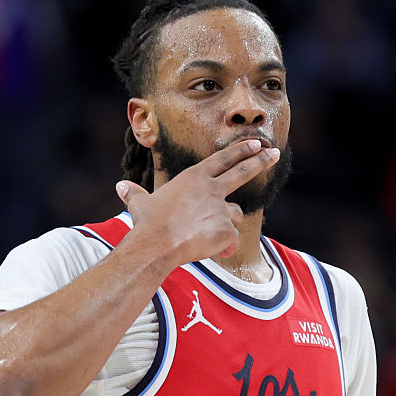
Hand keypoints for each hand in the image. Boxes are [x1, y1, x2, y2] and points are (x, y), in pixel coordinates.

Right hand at [115, 139, 280, 264]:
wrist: (157, 244)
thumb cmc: (148, 224)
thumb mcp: (140, 205)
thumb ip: (135, 194)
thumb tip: (120, 187)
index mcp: (194, 178)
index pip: (222, 159)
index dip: (240, 151)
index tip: (255, 144)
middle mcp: (212, 189)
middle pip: (243, 172)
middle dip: (261, 162)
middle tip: (275, 154)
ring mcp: (221, 210)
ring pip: (233, 216)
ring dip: (224, 225)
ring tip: (202, 236)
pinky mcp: (227, 231)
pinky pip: (231, 242)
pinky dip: (223, 248)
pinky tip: (208, 252)